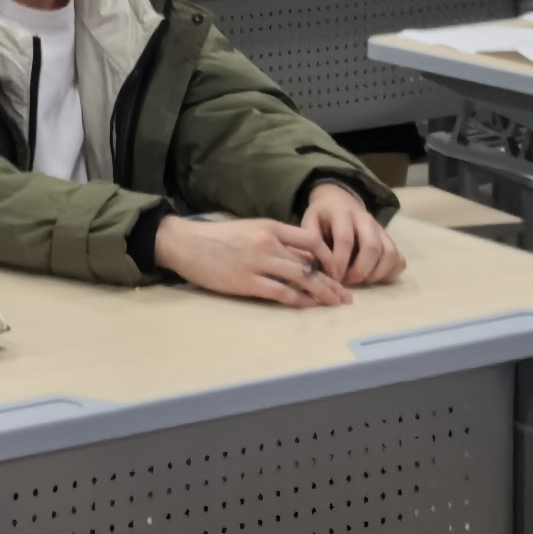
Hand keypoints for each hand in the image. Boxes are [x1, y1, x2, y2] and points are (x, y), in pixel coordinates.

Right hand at [155, 214, 352, 307]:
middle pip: (310, 264)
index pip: (310, 239)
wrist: (185, 243)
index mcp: (270, 227)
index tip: (338, 270)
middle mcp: (267, 243)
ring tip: (334, 303)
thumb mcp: (250, 229)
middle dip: (332, 282)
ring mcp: (257, 263)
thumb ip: (275, 241)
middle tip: (346, 296)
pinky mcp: (246, 281)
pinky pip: (280, 293)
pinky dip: (298, 300)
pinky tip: (308, 306)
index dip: (330, 256)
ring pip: (300, 279)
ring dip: (321, 293)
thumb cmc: (218, 238)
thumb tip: (302, 259)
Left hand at [301, 187, 405, 288]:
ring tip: (359, 281)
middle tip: (348, 282)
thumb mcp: (309, 224)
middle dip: (360, 270)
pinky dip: (389, 273)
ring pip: (390, 253)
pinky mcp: (390, 240)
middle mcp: (366, 219)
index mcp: (342, 212)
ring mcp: (381, 229)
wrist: (338, 202)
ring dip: (376, 274)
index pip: (345, 238)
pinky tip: (373, 278)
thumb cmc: (322, 218)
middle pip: (372, 246)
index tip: (333, 277)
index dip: (340, 261)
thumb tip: (313, 269)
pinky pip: (399, 259)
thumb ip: (311, 244)